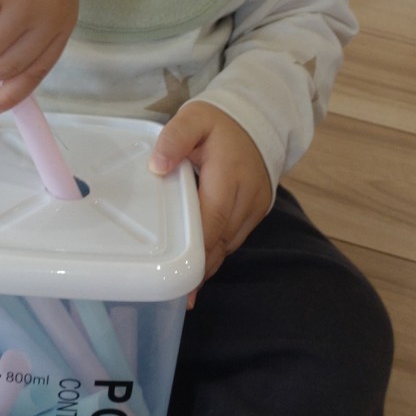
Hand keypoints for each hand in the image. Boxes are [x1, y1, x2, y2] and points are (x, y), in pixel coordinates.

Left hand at [149, 102, 271, 302]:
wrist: (259, 119)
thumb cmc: (219, 121)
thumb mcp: (194, 118)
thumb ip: (174, 139)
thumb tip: (157, 167)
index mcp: (229, 175)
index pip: (212, 220)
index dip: (196, 251)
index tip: (180, 278)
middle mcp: (247, 196)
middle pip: (221, 240)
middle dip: (200, 268)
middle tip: (179, 296)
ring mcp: (256, 206)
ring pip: (230, 243)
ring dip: (209, 262)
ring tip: (186, 288)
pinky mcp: (259, 211)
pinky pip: (235, 237)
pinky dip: (218, 250)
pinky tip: (201, 263)